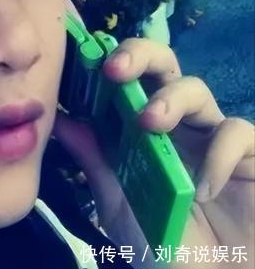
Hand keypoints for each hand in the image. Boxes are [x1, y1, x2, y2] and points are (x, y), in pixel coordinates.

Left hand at [52, 36, 254, 267]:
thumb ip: (94, 160)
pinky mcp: (248, 155)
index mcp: (137, 128)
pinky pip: (237, 132)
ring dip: (170, 99)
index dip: (104, 60)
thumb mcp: (117, 202)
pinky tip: (203, 189)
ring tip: (149, 124)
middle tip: (114, 70)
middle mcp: (173, 122)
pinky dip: (218, 154)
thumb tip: (59, 119)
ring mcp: (210, 136)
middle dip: (137, 55)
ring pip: (195, 89)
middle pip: (160, 65)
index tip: (82, 54)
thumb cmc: (160, 242)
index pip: (123, 80)